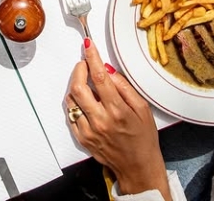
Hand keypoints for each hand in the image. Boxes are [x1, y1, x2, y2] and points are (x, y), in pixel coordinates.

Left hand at [66, 39, 171, 198]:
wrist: (137, 167)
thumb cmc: (143, 138)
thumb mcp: (142, 109)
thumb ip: (124, 88)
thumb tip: (108, 71)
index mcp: (117, 110)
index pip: (99, 77)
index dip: (92, 57)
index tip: (88, 45)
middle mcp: (100, 120)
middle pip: (78, 87)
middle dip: (79, 69)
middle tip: (84, 63)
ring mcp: (89, 130)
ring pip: (71, 100)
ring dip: (74, 85)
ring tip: (85, 81)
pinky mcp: (82, 138)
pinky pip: (70, 115)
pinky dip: (74, 102)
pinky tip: (83, 100)